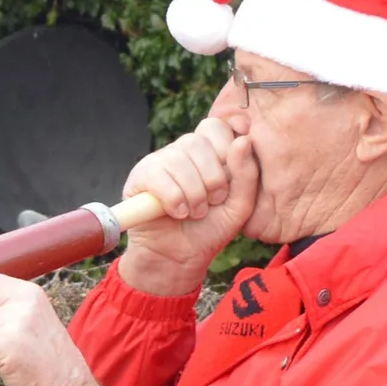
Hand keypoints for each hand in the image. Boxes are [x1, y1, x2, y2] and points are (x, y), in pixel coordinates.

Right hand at [115, 119, 257, 296]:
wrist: (181, 257)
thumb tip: (243, 139)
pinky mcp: (139, 178)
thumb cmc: (211, 229)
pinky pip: (158, 177)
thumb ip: (247, 173)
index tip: (228, 183)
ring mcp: (159, 162)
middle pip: (198, 142)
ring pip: (178, 160)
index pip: (216, 127)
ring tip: (195, 213)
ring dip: (193, 194)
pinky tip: (177, 213)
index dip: (226, 151)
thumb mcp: (240, 204)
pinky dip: (174, 200)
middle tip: (213, 203)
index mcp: (208, 151)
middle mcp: (182, 151)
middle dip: (212, 178)